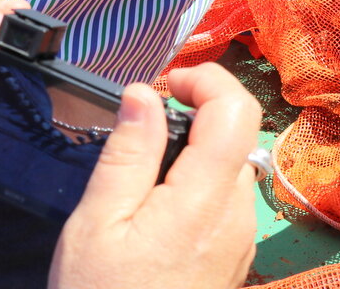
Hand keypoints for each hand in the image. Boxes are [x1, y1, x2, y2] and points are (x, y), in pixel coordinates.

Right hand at [50, 64, 261, 288]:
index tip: (163, 84)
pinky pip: (224, 204)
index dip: (205, 79)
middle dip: (191, 120)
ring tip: (136, 185)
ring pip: (229, 170)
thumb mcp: (96, 225)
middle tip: (137, 136)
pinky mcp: (234, 259)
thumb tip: (145, 92)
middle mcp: (239, 214)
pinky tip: (153, 218)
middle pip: (234, 137)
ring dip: (191, 159)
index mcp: (207, 198)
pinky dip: (195, 191)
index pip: (237, 108)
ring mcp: (242, 239)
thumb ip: (127, 153)